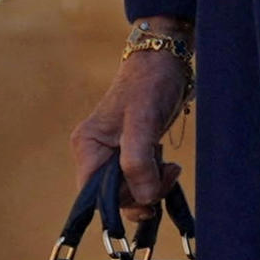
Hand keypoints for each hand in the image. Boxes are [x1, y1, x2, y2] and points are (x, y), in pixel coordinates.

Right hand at [70, 32, 190, 226]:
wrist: (166, 60)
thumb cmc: (151, 83)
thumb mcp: (144, 120)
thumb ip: (138, 161)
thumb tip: (144, 197)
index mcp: (88, 146)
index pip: (93, 194)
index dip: (120, 199)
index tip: (147, 192)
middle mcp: (96, 153)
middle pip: (112, 196)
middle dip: (142, 191)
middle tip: (168, 172)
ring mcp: (113, 154)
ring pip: (128, 191)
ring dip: (152, 187)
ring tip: (171, 167)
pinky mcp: (131, 153)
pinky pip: (139, 181)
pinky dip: (155, 180)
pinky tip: (168, 166)